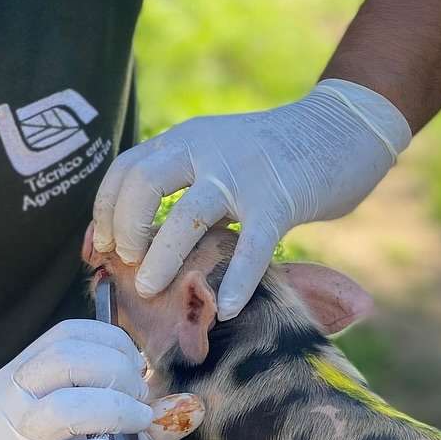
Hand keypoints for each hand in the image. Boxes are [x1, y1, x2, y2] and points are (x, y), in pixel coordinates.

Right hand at [0, 321, 168, 439]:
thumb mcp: (68, 435)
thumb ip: (105, 408)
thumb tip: (174, 398)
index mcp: (13, 380)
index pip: (64, 335)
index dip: (111, 342)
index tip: (137, 366)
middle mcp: (7, 404)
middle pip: (67, 360)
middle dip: (118, 373)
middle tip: (141, 399)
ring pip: (70, 406)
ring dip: (120, 411)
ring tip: (140, 424)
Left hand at [89, 79, 410, 320]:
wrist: (339, 130)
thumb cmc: (268, 158)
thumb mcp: (214, 157)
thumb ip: (178, 185)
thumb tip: (129, 240)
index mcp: (184, 139)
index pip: (125, 169)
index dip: (105, 211)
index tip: (101, 249)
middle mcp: (206, 149)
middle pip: (144, 184)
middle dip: (126, 229)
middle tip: (127, 263)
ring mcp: (243, 173)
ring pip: (188, 216)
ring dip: (163, 257)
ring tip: (150, 289)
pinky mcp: (280, 199)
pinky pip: (252, 245)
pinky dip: (236, 280)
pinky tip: (226, 309)